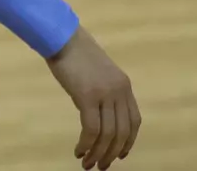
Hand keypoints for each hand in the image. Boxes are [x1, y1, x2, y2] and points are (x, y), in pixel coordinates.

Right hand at [46, 26, 139, 169]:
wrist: (62, 37)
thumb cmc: (76, 53)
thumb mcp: (98, 74)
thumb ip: (104, 93)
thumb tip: (98, 117)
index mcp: (124, 87)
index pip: (134, 122)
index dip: (128, 142)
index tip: (119, 156)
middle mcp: (119, 92)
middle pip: (121, 132)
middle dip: (111, 154)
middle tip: (99, 166)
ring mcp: (105, 94)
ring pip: (107, 134)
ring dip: (97, 153)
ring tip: (87, 164)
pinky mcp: (87, 96)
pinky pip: (91, 129)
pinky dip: (86, 144)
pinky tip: (79, 150)